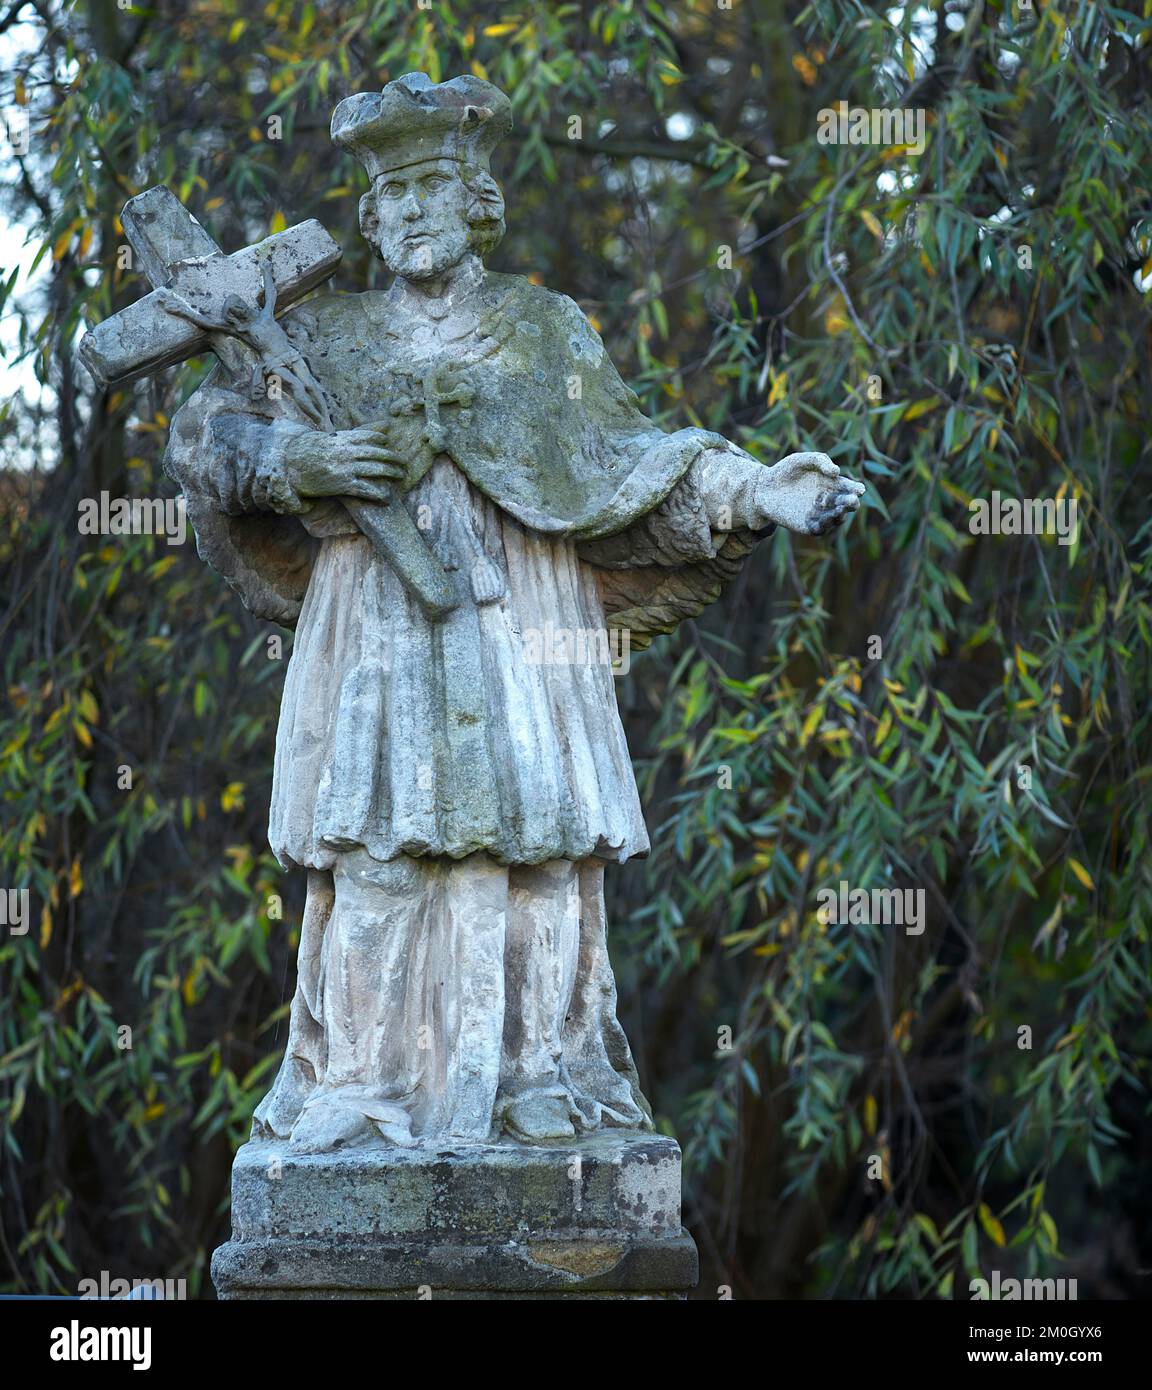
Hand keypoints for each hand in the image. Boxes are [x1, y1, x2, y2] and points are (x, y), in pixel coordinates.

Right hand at [283, 425, 414, 503]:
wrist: (293, 467)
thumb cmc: (315, 451)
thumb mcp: (334, 437)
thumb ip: (359, 433)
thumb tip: (385, 423)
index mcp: (344, 438)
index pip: (371, 437)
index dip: (382, 441)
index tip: (390, 446)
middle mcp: (347, 452)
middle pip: (378, 454)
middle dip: (395, 459)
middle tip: (405, 463)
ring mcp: (346, 468)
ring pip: (376, 470)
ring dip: (392, 474)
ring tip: (402, 476)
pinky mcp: (343, 485)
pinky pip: (366, 489)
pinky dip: (379, 494)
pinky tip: (387, 497)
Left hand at [758, 452, 864, 534]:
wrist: (762, 487)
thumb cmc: (785, 471)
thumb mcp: (802, 460)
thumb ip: (820, 461)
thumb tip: (836, 472)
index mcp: (832, 484)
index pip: (849, 488)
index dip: (856, 489)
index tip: (859, 489)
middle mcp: (828, 501)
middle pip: (846, 505)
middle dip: (851, 503)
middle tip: (852, 500)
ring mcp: (819, 514)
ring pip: (836, 519)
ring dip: (840, 515)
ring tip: (840, 509)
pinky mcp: (807, 526)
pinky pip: (821, 529)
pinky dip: (826, 525)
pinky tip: (827, 519)